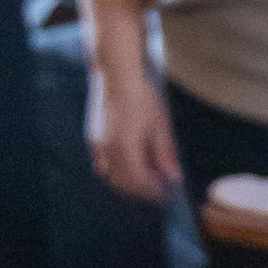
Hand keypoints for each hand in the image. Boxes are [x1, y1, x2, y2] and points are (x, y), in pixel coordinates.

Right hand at [87, 59, 181, 199]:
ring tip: (146, 179)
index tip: (166, 192)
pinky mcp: (93, 138)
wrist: (117, 75)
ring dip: (128, 183)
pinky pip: (102, 164)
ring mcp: (97, 145)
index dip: (153, 190)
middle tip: (158, 189)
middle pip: (124, 183)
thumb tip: (174, 177)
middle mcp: (108, 151)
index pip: (140, 181)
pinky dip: (115, 172)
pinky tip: (128, 168)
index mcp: (126, 149)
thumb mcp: (160, 126)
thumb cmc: (142, 97)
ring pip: (111, 176)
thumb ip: (165, 155)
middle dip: (141, 190)